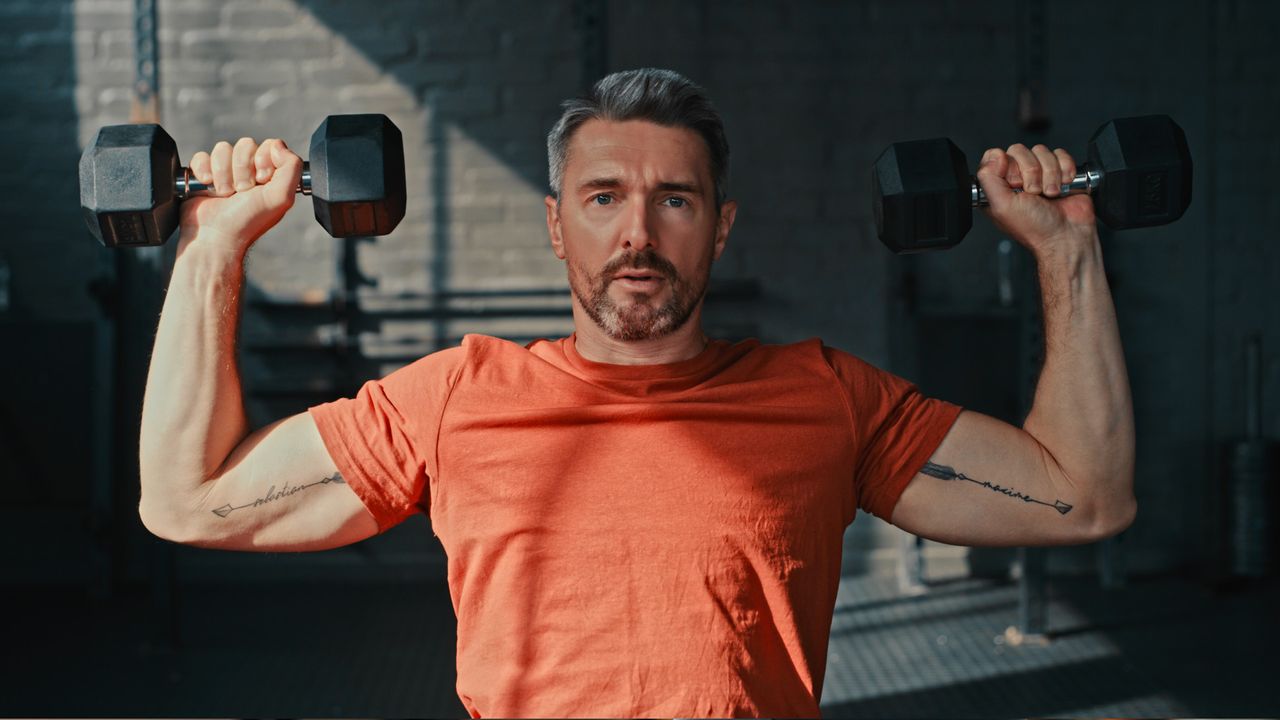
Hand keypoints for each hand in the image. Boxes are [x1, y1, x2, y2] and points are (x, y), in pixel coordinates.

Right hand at [177, 137, 302, 255]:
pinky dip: (204, 171)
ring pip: (223, 148)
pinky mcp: (204, 174)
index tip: (262, 180)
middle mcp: (250, 171)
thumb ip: (292, 167)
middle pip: (245, 144)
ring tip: (226, 194)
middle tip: (242, 192)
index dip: (264, 160)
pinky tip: (207, 187)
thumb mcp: (281, 197)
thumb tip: (278, 145)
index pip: (270, 145)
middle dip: (243, 170)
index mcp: (271, 175)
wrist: (216, 237)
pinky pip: (202, 156)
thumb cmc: (248, 221)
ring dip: (223, 174)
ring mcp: (226, 171)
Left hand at [975, 143, 1096, 254]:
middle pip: (1019, 151)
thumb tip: (994, 155)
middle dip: (1031, 172)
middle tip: (1034, 193)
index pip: (996, 156)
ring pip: (1041, 152)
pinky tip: (1063, 187)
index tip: (1015, 185)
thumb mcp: (1002, 206)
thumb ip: (989, 178)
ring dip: (1050, 174)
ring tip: (1049, 194)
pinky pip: (1061, 154)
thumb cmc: (1036, 229)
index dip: (1008, 167)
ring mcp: (1039, 174)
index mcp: (998, 186)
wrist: (1067, 236)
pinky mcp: (1060, 171)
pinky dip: (1065, 170)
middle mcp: (1017, 179)